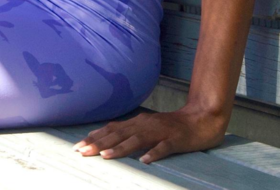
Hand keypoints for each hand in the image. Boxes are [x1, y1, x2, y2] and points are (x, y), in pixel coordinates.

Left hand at [71, 105, 227, 163]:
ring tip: (105, 156)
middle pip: (119, 134)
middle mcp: (145, 124)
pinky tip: (145, 160)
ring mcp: (160, 131)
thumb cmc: (172, 127)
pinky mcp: (175, 139)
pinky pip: (164, 147)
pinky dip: (154, 153)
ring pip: (137, 139)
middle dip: (99, 143)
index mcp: (138, 122)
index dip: (94, 137)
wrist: (201, 119)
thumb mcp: (148, 128)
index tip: (78, 145)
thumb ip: (131, 133)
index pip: (112, 129)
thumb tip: (109, 141)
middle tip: (82, 151)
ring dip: (120, 148)